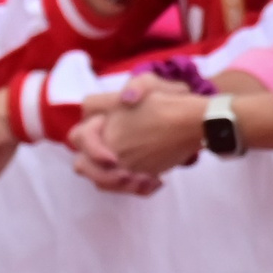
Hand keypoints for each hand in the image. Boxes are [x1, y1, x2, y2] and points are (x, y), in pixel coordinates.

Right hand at [78, 75, 205, 174]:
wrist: (192, 120)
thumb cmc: (171, 99)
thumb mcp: (158, 85)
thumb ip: (141, 84)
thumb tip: (127, 98)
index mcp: (101, 115)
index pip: (81, 130)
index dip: (91, 146)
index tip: (113, 158)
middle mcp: (101, 138)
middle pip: (82, 162)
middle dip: (100, 174)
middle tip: (127, 176)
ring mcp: (112, 156)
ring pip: (100, 179)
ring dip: (118, 185)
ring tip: (146, 181)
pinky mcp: (127, 169)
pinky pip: (120, 186)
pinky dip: (135, 188)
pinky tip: (157, 182)